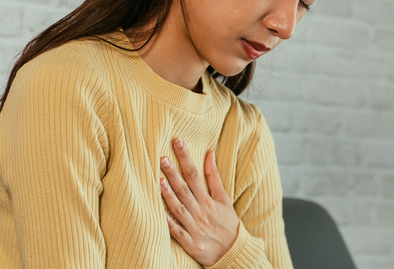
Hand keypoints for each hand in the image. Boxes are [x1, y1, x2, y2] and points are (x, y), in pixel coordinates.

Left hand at [160, 138, 239, 266]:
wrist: (235, 252)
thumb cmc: (228, 223)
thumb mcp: (224, 198)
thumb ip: (215, 177)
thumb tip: (209, 153)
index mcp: (208, 200)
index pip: (195, 174)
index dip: (185, 158)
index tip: (177, 142)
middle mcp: (201, 212)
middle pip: (185, 189)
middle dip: (173, 173)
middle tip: (162, 158)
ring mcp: (195, 227)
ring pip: (179, 208)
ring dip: (169, 195)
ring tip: (159, 180)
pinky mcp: (190, 243)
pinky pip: (177, 232)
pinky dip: (168, 223)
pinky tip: (158, 212)